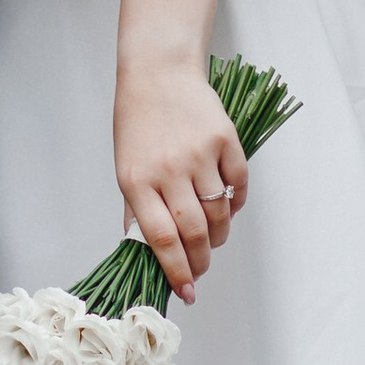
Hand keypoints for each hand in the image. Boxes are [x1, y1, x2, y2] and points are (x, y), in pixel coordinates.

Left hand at [114, 52, 247, 303]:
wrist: (158, 73)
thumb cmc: (138, 123)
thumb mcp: (125, 167)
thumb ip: (137, 209)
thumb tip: (147, 252)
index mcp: (137, 180)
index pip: (160, 238)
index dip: (176, 270)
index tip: (187, 291)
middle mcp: (169, 170)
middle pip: (194, 231)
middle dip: (201, 261)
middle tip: (202, 271)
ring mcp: (200, 154)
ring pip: (219, 213)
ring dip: (219, 236)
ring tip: (212, 239)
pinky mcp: (225, 140)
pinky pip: (239, 186)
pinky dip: (237, 204)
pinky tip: (227, 208)